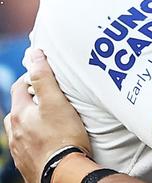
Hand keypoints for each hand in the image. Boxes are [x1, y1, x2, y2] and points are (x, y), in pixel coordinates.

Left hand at [4, 49, 89, 182]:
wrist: (63, 173)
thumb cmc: (63, 137)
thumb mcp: (55, 102)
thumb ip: (44, 77)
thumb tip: (34, 55)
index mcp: (19, 114)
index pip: (20, 87)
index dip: (32, 77)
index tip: (47, 76)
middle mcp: (14, 132)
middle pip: (19, 109)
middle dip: (31, 101)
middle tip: (51, 98)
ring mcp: (19, 149)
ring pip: (22, 129)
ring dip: (32, 122)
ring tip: (50, 120)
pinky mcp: (27, 163)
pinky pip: (28, 146)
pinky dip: (36, 139)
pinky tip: (50, 141)